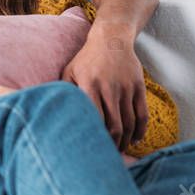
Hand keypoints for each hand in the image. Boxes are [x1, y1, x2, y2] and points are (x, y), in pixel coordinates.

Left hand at [62, 27, 147, 151]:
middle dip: (111, 145)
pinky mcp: (138, 87)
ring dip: (125, 141)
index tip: (90, 149)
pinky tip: (135, 139)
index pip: (93, 118)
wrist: (111, 39)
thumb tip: (51, 114)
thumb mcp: (70, 71)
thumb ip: (63, 92)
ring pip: (129, 123)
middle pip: (114, 126)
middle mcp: (109, 88)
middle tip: (107, 156)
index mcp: (89, 85)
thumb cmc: (86, 59)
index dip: (94, 137)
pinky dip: (140, 131)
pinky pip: (142, 114)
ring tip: (120, 150)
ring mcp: (125, 88)